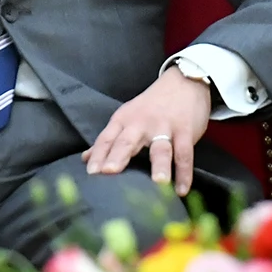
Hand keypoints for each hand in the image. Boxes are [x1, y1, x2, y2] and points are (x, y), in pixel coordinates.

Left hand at [83, 66, 211, 194]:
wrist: (184, 81)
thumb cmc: (152, 105)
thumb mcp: (127, 117)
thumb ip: (109, 139)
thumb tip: (86, 158)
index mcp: (124, 120)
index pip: (107, 139)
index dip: (98, 155)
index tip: (91, 173)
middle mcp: (142, 123)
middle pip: (128, 141)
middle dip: (119, 156)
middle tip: (110, 172)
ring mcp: (165, 127)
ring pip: (161, 148)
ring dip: (160, 165)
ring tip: (158, 183)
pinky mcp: (185, 131)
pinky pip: (184, 154)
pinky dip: (184, 173)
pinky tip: (181, 190)